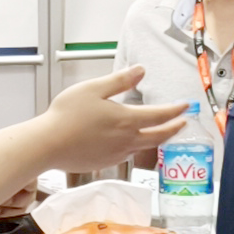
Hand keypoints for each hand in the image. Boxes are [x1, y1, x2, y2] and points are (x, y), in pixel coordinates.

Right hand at [44, 66, 191, 168]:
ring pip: (145, 147)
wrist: (48, 145)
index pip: (160, 116)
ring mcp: (117, 154)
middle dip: (174, 129)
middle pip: (159, 137)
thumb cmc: (67, 115)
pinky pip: (128, 155)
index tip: (186, 106)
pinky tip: (132, 143)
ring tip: (162, 133)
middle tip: (183, 123)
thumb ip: (120, 80)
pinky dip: (138, 148)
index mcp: (126, 120)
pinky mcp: (106, 163)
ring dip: (158, 139)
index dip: (175, 111)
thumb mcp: (93, 88)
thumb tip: (141, 71)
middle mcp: (126, 140)